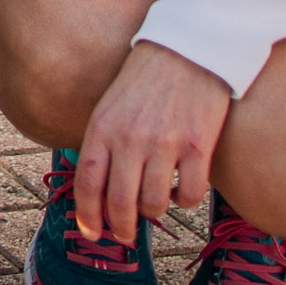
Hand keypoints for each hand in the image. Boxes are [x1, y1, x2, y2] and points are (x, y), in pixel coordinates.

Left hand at [72, 43, 233, 244]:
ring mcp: (165, 144)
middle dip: (121, 227)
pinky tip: (181, 189)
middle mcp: (130, 139)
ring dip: (153, 214)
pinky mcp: (198, 146)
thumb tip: (97, 187)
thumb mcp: (110, 104)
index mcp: (103, 127)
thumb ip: (103, 142)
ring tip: (154, 206)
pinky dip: (184, 201)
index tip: (91, 233)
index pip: (88, 183)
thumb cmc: (146, 78)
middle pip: (120, 202)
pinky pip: (189, 195)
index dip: (87, 215)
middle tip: (124, 235)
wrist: (189, 49)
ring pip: (154, 204)